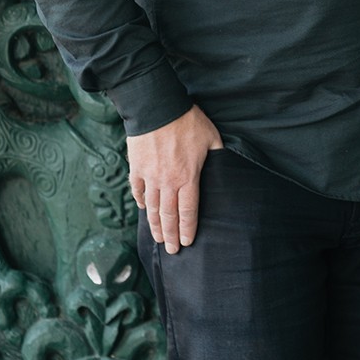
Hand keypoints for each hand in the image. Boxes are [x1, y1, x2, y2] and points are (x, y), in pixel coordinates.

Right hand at [127, 105, 222, 254]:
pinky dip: (142, 203)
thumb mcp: (211, 138)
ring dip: (155, 226)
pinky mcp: (136, 169)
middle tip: (172, 251)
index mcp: (188, 177)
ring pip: (152, 209)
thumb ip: (217, 156)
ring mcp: (149, 177)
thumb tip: (224, 167)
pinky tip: (145, 210)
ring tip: (158, 238)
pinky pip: (138, 191)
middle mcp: (167, 183)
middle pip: (169, 216)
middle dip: (171, 236)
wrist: (157, 109)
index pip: (189, 211)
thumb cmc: (188, 122)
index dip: (188, 229)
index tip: (187, 242)